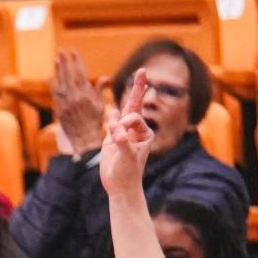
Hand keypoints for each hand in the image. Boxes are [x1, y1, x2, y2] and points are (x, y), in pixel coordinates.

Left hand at [50, 49, 108, 156]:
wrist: (85, 139)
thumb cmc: (95, 122)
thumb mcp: (100, 106)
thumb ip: (99, 91)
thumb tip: (104, 77)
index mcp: (86, 94)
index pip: (80, 72)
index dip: (77, 60)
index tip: (73, 51)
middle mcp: (75, 97)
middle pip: (68, 75)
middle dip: (65, 61)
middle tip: (61, 50)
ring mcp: (66, 103)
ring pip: (60, 82)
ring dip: (58, 70)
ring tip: (56, 59)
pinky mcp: (59, 109)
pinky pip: (54, 94)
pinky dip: (52, 84)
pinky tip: (50, 76)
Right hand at [99, 68, 155, 196]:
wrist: (120, 187)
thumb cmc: (127, 173)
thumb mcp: (127, 158)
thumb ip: (122, 142)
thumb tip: (114, 129)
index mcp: (145, 133)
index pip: (134, 117)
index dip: (125, 124)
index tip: (118, 136)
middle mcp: (136, 130)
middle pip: (135, 105)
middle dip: (138, 88)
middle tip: (143, 70)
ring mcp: (124, 133)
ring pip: (124, 110)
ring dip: (130, 95)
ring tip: (141, 75)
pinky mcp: (112, 138)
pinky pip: (113, 121)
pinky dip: (113, 114)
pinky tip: (114, 109)